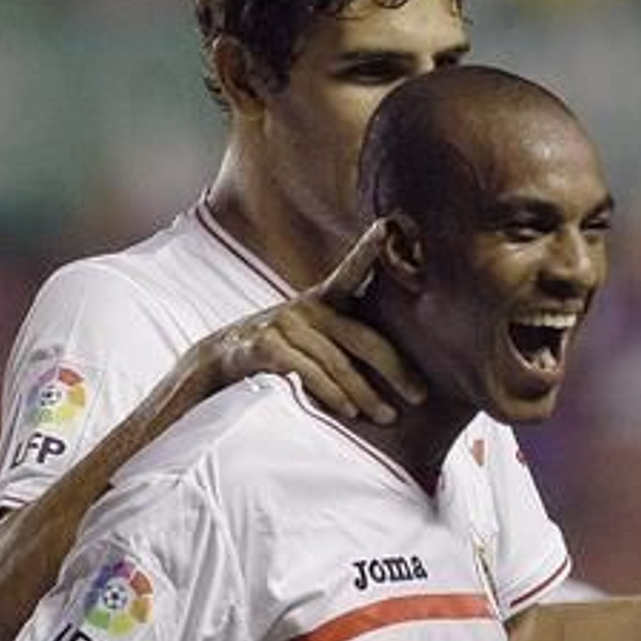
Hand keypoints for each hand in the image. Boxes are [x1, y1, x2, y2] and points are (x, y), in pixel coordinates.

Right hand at [189, 221, 425, 421]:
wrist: (221, 357)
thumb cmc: (284, 345)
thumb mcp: (316, 329)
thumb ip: (349, 333)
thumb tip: (403, 361)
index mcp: (325, 298)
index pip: (353, 270)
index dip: (370, 248)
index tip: (388, 224)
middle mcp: (308, 306)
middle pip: (362, 337)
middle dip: (395, 369)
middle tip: (419, 396)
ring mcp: (286, 325)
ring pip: (338, 363)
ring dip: (365, 394)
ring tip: (386, 416)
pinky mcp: (266, 346)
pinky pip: (309, 373)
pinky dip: (331, 394)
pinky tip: (348, 411)